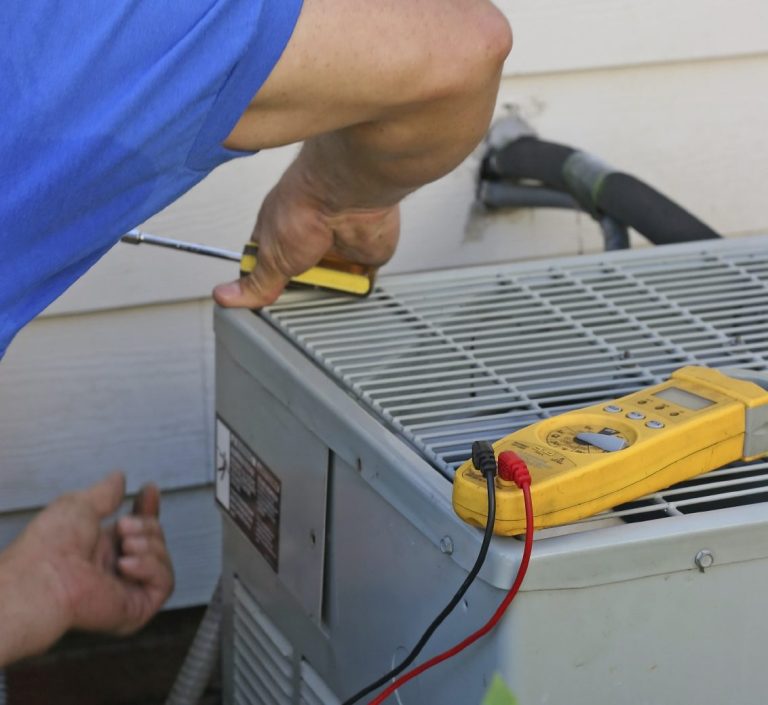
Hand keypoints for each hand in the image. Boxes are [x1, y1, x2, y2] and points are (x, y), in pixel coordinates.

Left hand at [0, 472, 173, 661]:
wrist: (45, 577)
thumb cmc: (51, 545)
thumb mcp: (80, 504)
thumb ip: (105, 493)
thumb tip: (118, 478)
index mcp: (100, 549)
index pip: (138, 530)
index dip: (147, 509)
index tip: (149, 490)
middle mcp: (114, 569)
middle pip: (156, 539)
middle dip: (147, 525)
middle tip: (123, 527)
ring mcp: (127, 589)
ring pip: (163, 559)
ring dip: (149, 545)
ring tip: (125, 546)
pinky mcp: (137, 608)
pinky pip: (165, 583)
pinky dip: (151, 567)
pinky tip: (126, 565)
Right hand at [213, 156, 399, 308]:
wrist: (344, 194)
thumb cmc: (304, 207)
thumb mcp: (271, 257)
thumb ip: (255, 284)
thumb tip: (226, 296)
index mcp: (280, 235)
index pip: (270, 269)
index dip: (271, 285)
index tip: (269, 300)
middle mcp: (309, 239)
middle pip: (303, 278)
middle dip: (303, 289)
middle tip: (302, 294)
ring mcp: (337, 247)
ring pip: (332, 281)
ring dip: (331, 287)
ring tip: (326, 285)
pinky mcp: (364, 253)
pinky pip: (363, 279)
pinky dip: (359, 285)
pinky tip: (351, 284)